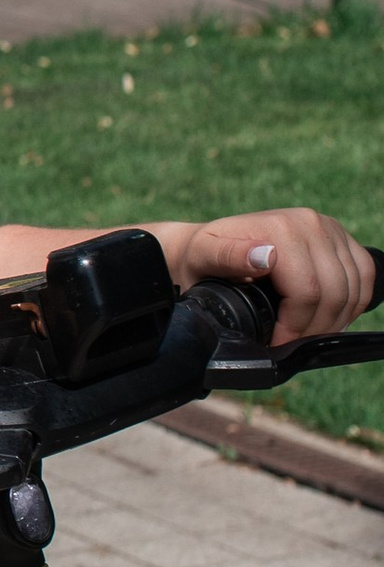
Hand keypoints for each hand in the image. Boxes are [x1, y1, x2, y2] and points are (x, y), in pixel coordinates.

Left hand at [174, 211, 373, 343]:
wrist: (210, 245)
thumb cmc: (202, 258)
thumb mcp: (201, 258)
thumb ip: (226, 256)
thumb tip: (264, 256)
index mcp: (280, 227)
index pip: (308, 292)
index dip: (296, 327)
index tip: (277, 342)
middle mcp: (309, 222)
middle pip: (335, 294)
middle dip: (315, 328)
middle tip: (291, 343)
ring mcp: (329, 228)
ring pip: (354, 290)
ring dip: (334, 320)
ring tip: (305, 332)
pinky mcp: (342, 239)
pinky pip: (365, 278)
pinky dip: (352, 304)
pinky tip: (328, 316)